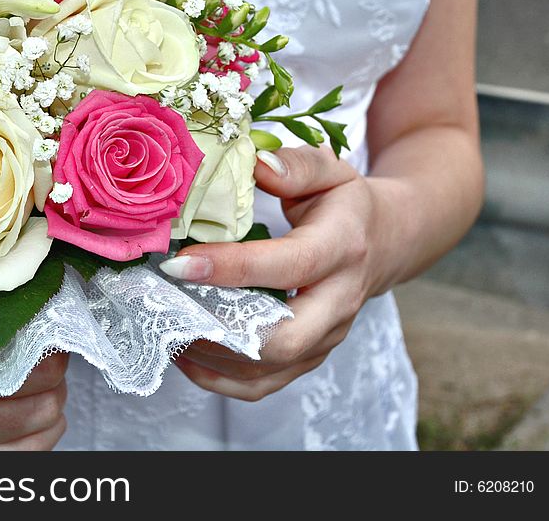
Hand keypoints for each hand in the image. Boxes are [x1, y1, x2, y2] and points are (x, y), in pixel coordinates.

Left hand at [162, 146, 389, 401]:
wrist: (383, 243)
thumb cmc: (344, 203)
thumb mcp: (329, 170)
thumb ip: (296, 165)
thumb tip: (255, 164)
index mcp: (342, 248)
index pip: (288, 266)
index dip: (231, 268)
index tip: (178, 263)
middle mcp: (339, 302)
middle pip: (285, 339)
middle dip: (218, 330)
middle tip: (165, 306)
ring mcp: (326, 337)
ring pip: (266, 370)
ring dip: (209, 355)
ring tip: (165, 325)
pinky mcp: (309, 357)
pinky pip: (262, 385)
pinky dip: (217, 377)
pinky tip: (184, 352)